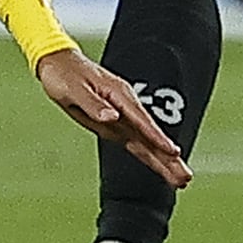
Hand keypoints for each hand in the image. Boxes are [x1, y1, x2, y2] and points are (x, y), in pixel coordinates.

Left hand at [34, 48, 190, 188]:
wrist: (57, 62)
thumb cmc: (63, 74)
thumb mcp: (73, 88)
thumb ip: (93, 104)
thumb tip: (112, 117)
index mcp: (118, 95)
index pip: (141, 120)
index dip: (156, 137)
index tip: (172, 152)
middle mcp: (125, 106)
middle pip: (149, 135)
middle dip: (167, 157)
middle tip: (185, 177)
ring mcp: (122, 115)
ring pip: (146, 142)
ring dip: (163, 160)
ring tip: (182, 179)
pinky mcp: (115, 122)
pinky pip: (135, 141)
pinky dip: (149, 154)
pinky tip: (162, 166)